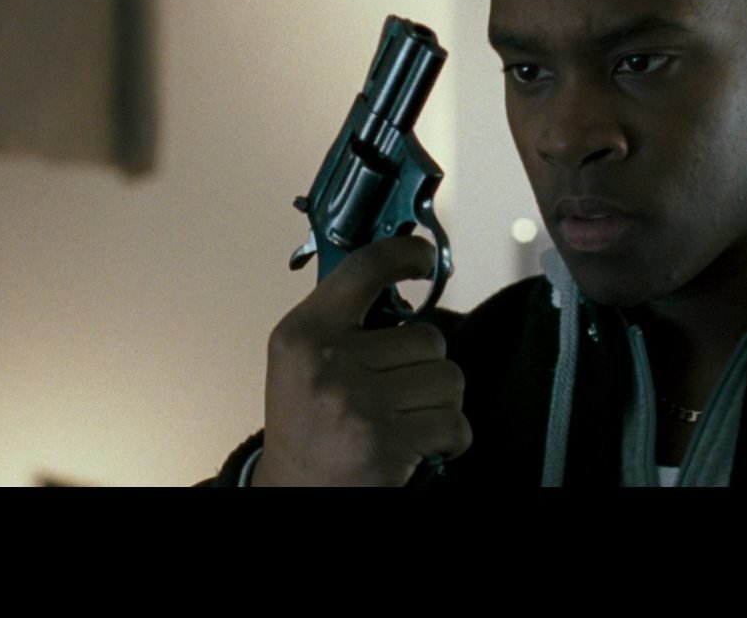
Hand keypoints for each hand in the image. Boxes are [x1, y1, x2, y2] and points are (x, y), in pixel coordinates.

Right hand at [251, 235, 470, 485]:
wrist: (292, 493)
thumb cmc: (304, 426)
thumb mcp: (301, 361)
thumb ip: (341, 319)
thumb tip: (396, 278)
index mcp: (304, 335)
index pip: (364, 269)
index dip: (405, 253)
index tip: (423, 257)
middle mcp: (328, 365)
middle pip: (427, 337)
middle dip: (425, 365)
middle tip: (397, 389)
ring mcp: (359, 406)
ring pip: (448, 378)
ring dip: (439, 402)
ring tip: (407, 417)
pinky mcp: (387, 446)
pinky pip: (454, 423)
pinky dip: (449, 437)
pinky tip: (420, 445)